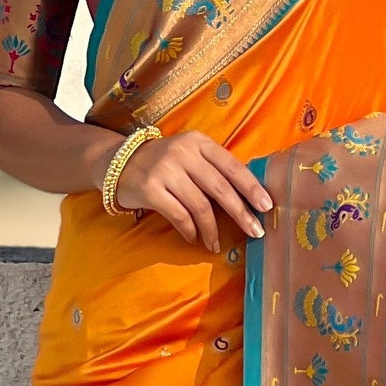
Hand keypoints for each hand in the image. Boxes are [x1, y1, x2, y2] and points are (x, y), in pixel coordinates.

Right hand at [113, 131, 272, 251]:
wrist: (119, 164)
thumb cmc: (165, 164)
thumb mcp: (190, 155)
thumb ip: (214, 170)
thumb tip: (250, 199)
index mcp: (198, 142)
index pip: (231, 166)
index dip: (251, 187)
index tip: (266, 206)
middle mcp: (182, 152)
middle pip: (220, 188)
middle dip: (240, 213)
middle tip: (255, 232)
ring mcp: (165, 170)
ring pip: (200, 206)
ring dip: (212, 230)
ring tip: (216, 244)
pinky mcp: (150, 189)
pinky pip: (179, 216)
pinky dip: (190, 231)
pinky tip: (194, 239)